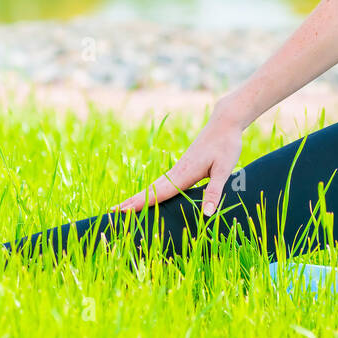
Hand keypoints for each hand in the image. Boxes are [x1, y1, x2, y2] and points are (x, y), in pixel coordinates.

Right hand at [111, 107, 244, 217]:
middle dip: (132, 201)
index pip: (159, 193)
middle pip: (150, 190)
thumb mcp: (224, 170)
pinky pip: (163, 183)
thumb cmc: (226, 145)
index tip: (123, 211)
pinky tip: (149, 196)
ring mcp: (178, 168)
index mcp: (184, 174)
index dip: (141, 203)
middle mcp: (177, 171)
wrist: (223, 123)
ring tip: (124, 207)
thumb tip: (207, 214)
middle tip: (112, 212)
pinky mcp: (182, 167)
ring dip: (139, 196)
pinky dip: (151, 191)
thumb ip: (215, 192)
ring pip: (154, 186)